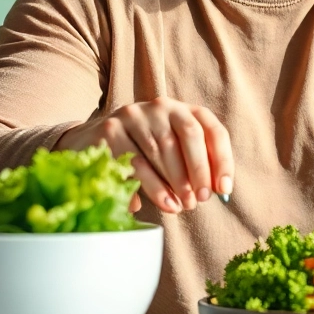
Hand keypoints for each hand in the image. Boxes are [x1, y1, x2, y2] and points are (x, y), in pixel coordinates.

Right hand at [59, 97, 233, 213]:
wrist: (89, 142)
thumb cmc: (140, 153)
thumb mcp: (169, 152)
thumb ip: (193, 165)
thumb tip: (218, 190)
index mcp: (181, 109)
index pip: (211, 128)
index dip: (222, 159)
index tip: (224, 189)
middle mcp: (160, 106)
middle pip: (189, 134)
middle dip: (199, 170)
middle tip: (201, 200)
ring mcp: (134, 115)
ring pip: (162, 149)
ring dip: (176, 183)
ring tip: (182, 207)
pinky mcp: (111, 131)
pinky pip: (136, 162)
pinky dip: (154, 187)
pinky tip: (164, 204)